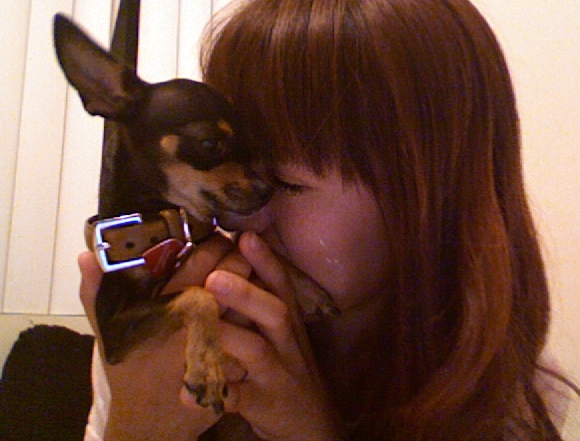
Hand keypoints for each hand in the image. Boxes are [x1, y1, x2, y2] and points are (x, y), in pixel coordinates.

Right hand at [79, 234, 245, 440]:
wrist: (145, 427)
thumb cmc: (127, 373)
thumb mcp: (108, 332)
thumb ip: (97, 292)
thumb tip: (88, 255)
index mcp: (168, 306)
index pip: (207, 258)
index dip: (219, 242)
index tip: (220, 239)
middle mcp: (198, 322)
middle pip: (235, 274)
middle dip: (240, 258)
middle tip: (238, 255)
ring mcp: (221, 345)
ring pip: (251, 300)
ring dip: (253, 284)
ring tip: (247, 279)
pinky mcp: (236, 364)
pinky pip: (256, 331)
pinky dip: (257, 316)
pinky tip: (254, 311)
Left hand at [204, 232, 345, 440]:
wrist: (313, 425)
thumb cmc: (288, 368)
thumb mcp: (283, 334)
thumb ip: (262, 304)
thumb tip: (229, 266)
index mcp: (288, 322)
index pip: (281, 285)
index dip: (266, 260)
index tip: (245, 236)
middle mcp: (287, 342)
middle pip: (274, 311)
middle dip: (246, 293)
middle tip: (214, 278)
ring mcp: (278, 373)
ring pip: (257, 351)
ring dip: (229, 337)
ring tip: (202, 327)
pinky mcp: (267, 404)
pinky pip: (241, 399)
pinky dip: (217, 394)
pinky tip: (188, 392)